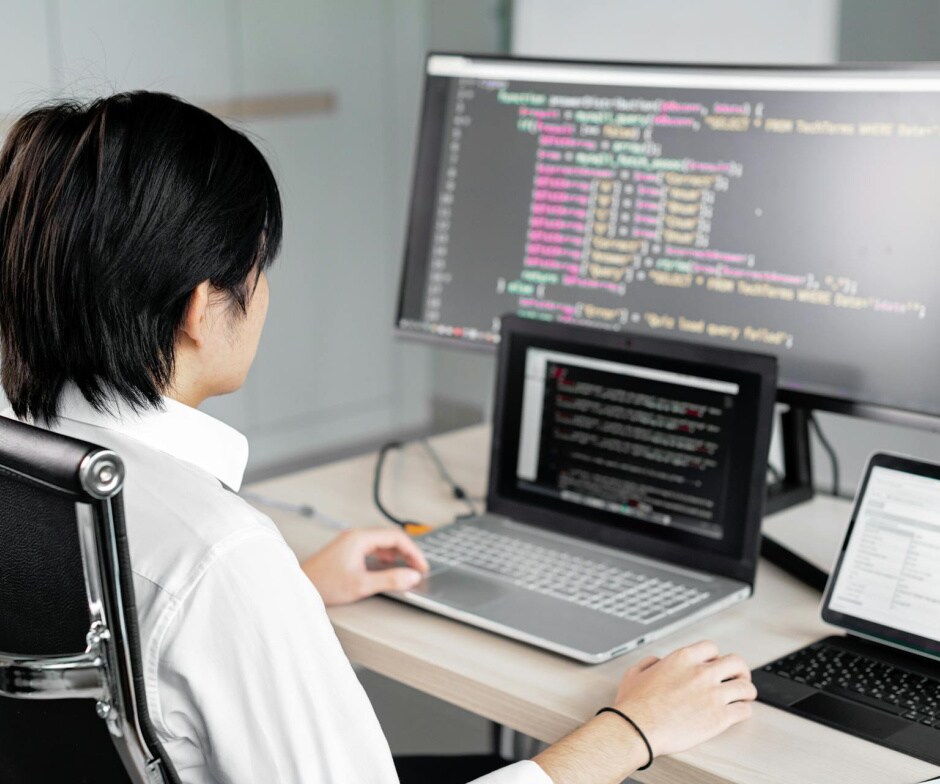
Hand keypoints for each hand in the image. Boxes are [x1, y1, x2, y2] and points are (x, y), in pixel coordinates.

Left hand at [301, 527, 428, 605]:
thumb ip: (390, 580)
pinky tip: (390, 568)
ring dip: (397, 555)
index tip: (422, 565)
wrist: (299, 587)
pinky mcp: (348, 552)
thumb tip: (412, 576)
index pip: (396, 537)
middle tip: (418, 568)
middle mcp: (356, 537)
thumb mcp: (361, 584)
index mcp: (360, 538)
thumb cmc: (322, 584)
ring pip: (382, 544)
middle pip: (390, 538)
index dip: (413, 551)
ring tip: (408, 569)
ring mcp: (351, 543)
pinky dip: (386, 558)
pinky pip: (374, 550)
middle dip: (408, 553)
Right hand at [613, 640, 756, 759]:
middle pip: (736, 662)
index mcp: (683, 658)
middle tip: (738, 677)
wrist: (638, 728)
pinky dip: (745, 710)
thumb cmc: (635, 705)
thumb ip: (650, 663)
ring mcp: (713, 694)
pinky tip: (739, 713)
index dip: (716, 656)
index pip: (711, 648)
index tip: (715, 664)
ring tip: (745, 696)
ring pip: (745, 687)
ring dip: (747, 691)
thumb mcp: (635, 673)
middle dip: (739, 670)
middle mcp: (701, 673)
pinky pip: (744, 710)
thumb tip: (656, 662)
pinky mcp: (720, 717)